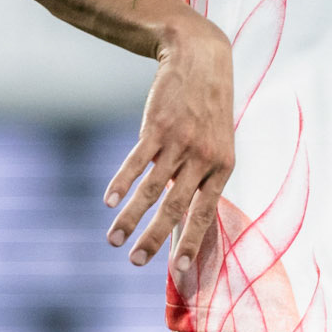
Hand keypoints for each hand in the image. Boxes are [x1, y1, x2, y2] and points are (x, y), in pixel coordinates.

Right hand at [103, 10, 234, 271]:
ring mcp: (180, 141)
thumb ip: (201, 179)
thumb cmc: (208, 110)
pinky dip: (121, 182)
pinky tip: (109, 202)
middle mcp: (203, 158)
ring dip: (130, 217)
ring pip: (152, 188)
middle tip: (135, 263)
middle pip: (176, 207)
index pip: (205, 213)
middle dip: (154, 239)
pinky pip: (137, 161)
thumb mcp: (217, 144)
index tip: (179, 272)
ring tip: (112, 240)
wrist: (201, 60)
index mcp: (223, 167)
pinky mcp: (157, 126)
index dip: (191, 243)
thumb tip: (183, 222)